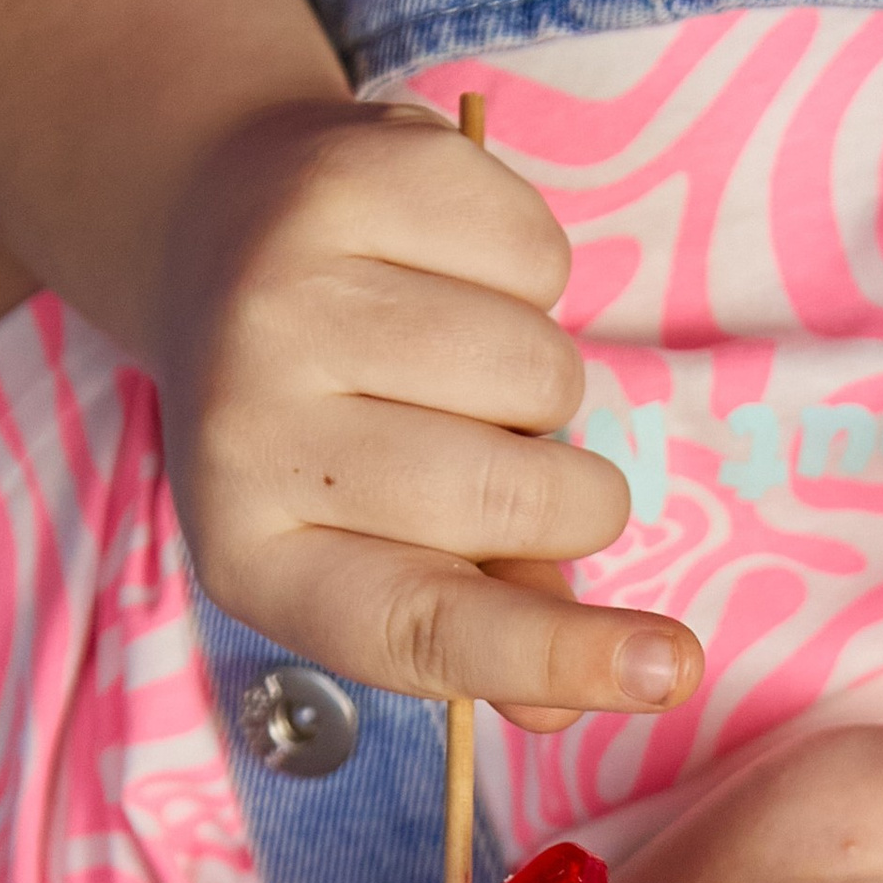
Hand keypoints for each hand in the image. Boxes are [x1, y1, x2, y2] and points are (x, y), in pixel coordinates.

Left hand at [152, 98, 699, 728]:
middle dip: (566, 491)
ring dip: (541, 379)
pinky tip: (453, 269)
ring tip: (463, 359)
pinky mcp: (346, 180)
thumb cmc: (326, 424)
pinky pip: (539, 255)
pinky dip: (529, 270)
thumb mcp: (370, 546)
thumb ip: (476, 625)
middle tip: (508, 456)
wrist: (214, 232)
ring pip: (543, 375)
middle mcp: (248, 427)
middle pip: (517, 498)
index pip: (419, 627)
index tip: (668, 668)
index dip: (549, 651)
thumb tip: (572, 703)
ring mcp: (287, 294)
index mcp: (252, 552)